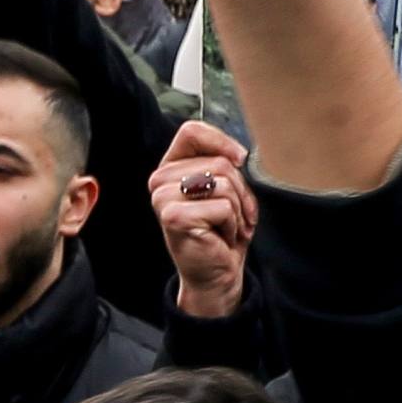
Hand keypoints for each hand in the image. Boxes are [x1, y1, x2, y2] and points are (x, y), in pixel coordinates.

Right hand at [148, 118, 258, 320]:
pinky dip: (232, 224)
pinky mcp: (173, 216)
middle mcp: (161, 179)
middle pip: (219, 163)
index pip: (192, 131)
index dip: (222, 141)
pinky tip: (221, 237)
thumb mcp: (226, 189)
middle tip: (233, 215)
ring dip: (238, 210)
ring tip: (227, 226)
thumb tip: (238, 155)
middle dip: (240, 191)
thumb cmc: (221, 230)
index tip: (240, 159)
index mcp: (172, 167)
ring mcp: (163, 198)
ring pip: (224, 184)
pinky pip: (223, 207)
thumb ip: (224, 164)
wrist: (215, 271)